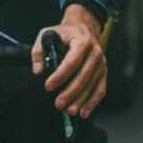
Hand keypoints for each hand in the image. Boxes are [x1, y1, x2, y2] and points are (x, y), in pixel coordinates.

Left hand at [31, 4, 107, 118]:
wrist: (83, 29)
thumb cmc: (64, 33)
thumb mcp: (47, 34)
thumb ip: (39, 51)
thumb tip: (38, 71)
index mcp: (82, 41)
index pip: (72, 61)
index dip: (60, 75)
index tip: (48, 86)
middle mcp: (95, 52)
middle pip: (83, 76)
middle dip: (70, 92)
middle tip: (58, 103)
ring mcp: (102, 63)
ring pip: (92, 85)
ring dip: (81, 100)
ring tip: (69, 110)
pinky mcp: (103, 72)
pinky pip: (100, 89)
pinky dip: (92, 102)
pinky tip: (83, 112)